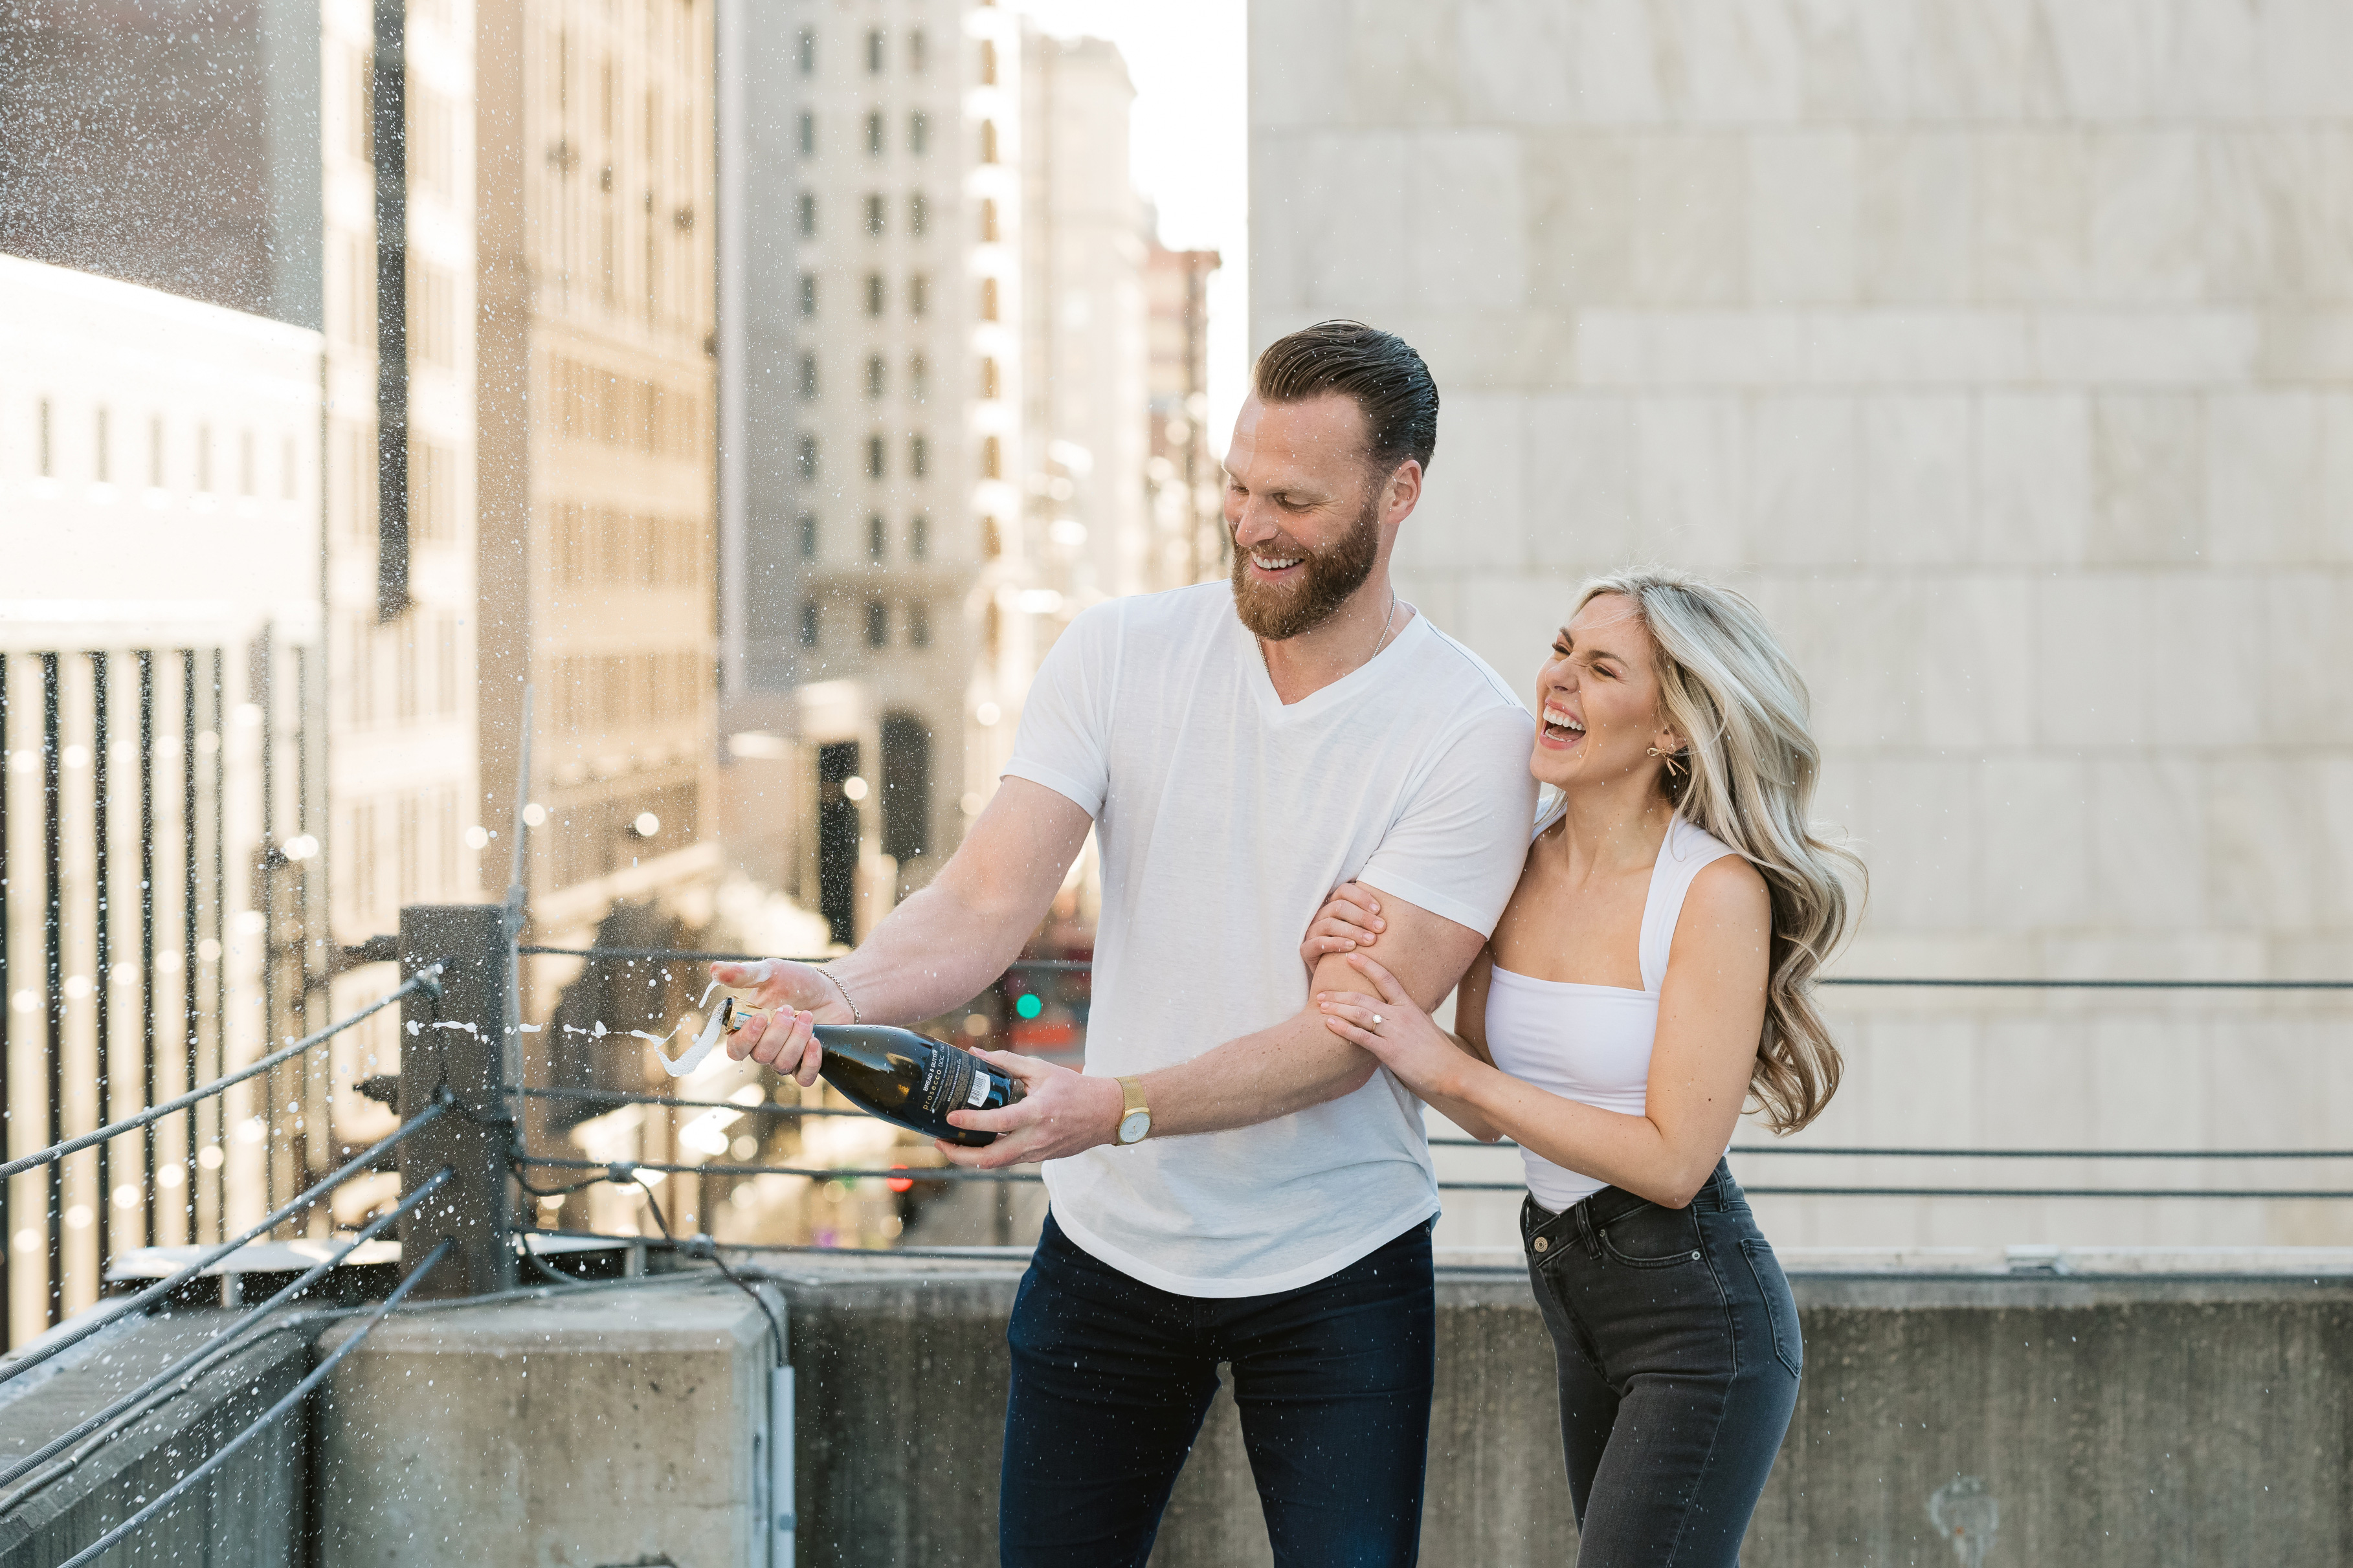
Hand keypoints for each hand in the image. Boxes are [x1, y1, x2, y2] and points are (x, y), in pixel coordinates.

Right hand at [708, 959, 849, 1084]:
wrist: (831, 989)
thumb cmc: (796, 981)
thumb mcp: (771, 972)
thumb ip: (744, 974)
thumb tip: (714, 970)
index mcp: (748, 1028)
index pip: (735, 1049)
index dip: (746, 1038)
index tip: (762, 1017)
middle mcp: (763, 1047)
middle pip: (761, 1056)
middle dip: (779, 1032)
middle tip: (790, 1009)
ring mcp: (784, 1057)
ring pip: (782, 1065)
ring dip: (797, 1040)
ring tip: (807, 1016)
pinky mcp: (806, 1063)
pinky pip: (804, 1078)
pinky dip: (810, 1061)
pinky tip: (815, 1041)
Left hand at [934, 1051, 1123, 1169]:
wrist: (1106, 1114)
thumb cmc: (1074, 1088)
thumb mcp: (1041, 1069)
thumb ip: (1007, 1062)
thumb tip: (976, 1054)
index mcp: (1037, 1112)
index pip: (999, 1122)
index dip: (972, 1122)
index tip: (951, 1117)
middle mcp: (1036, 1137)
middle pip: (991, 1158)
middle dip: (960, 1156)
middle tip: (940, 1142)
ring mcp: (1038, 1152)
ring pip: (998, 1164)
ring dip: (971, 1158)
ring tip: (950, 1145)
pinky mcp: (1040, 1158)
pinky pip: (1009, 1161)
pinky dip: (989, 1156)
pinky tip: (975, 1145)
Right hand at [1299, 881, 1384, 971]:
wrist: (1338, 977)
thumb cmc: (1358, 950)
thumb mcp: (1366, 932)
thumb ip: (1375, 920)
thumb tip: (1401, 908)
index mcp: (1334, 906)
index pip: (1344, 891)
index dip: (1361, 897)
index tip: (1379, 909)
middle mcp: (1321, 916)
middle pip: (1339, 907)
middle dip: (1362, 916)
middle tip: (1381, 927)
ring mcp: (1312, 932)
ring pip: (1330, 923)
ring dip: (1352, 930)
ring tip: (1370, 940)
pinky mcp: (1306, 949)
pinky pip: (1318, 943)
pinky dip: (1336, 943)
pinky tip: (1352, 947)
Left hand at [1316, 952, 1471, 1101]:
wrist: (1451, 1071)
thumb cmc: (1438, 1052)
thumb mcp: (1424, 1025)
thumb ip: (1408, 1016)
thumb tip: (1396, 1011)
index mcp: (1409, 1006)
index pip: (1386, 979)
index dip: (1367, 966)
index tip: (1351, 957)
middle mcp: (1400, 1015)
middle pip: (1364, 997)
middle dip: (1340, 993)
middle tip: (1322, 992)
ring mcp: (1394, 1032)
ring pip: (1359, 1013)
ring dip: (1337, 1008)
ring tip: (1321, 1005)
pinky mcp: (1389, 1051)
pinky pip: (1361, 1036)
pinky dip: (1343, 1029)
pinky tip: (1330, 1024)